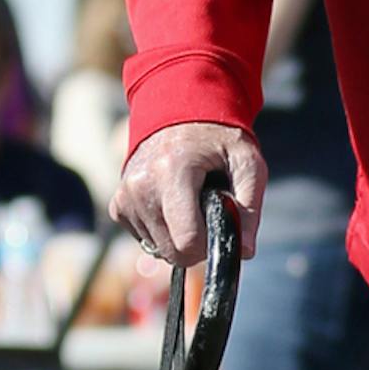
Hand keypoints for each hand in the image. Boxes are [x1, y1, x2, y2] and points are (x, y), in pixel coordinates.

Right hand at [113, 122, 266, 265]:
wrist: (179, 117)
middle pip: (173, 251)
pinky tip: (174, 207)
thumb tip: (245, 251)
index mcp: (172, 171)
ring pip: (160, 250)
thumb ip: (250, 207)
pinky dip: (165, 232)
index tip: (221, 226)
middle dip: (198, 244)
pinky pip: (147, 241)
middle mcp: (141, 185)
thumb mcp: (247, 164)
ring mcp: (125, 197)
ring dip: (180, 237)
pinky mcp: (118, 206)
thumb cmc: (218, 141)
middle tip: (209, 215)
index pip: (187, 240)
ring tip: (191, 204)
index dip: (211, 245)